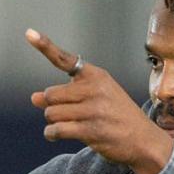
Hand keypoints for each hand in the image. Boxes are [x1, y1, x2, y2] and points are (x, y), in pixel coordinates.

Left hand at [26, 28, 172, 173]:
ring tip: (64, 126)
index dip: (45, 46)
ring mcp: (93, 110)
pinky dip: (51, 133)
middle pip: (51, 95)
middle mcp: (95, 89)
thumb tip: (34, 98)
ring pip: (51, 113)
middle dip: (52, 106)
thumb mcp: (96, 98)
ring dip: (52, 122)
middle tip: (66, 113)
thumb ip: (65, 95)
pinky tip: (55, 135)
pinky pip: (56, 129)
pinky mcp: (91, 130)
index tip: (29, 33)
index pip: (65, 59)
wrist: (144, 140)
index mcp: (97, 76)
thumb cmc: (117, 116)